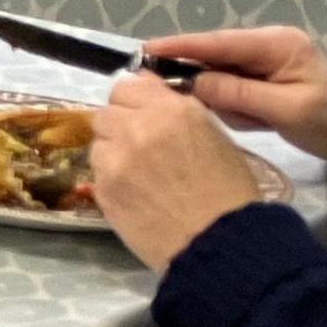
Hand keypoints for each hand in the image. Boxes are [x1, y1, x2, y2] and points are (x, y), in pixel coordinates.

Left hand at [93, 74, 277, 273]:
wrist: (218, 240)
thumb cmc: (228, 190)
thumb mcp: (213, 136)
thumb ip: (175, 110)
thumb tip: (146, 89)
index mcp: (172, 110)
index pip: (127, 86)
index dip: (133, 101)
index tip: (141, 113)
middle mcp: (138, 127)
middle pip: (107, 112)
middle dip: (120, 126)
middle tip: (140, 148)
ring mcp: (115, 158)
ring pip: (98, 143)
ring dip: (112, 152)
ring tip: (139, 174)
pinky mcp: (102, 188)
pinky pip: (97, 172)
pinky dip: (110, 178)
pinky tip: (134, 193)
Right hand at [141, 24, 326, 156]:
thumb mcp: (283, 109)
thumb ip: (236, 93)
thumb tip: (192, 83)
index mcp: (277, 44)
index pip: (219, 42)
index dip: (181, 46)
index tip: (145, 50)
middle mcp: (270, 45)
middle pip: (216, 55)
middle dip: (200, 77)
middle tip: (172, 93)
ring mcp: (269, 61)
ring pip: (221, 74)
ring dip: (224, 98)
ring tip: (248, 118)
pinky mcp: (267, 79)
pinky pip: (234, 88)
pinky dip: (233, 104)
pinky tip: (250, 118)